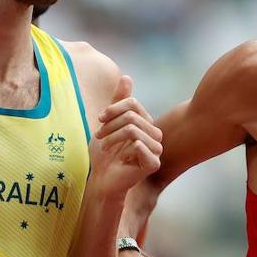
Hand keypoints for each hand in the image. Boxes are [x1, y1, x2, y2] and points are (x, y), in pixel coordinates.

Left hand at [89, 76, 162, 197]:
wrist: (101, 179)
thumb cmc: (104, 153)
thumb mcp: (108, 123)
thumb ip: (118, 102)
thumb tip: (127, 77)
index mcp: (147, 124)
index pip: (133, 103)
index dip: (113, 109)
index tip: (99, 119)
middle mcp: (156, 135)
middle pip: (132, 116)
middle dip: (110, 125)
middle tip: (99, 137)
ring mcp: (157, 149)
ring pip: (132, 129)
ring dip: (112, 138)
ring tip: (105, 147)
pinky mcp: (153, 163)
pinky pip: (137, 145)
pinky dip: (121, 150)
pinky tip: (120, 160)